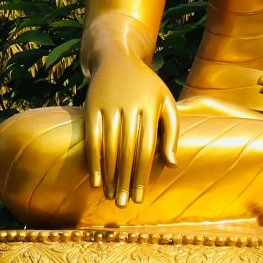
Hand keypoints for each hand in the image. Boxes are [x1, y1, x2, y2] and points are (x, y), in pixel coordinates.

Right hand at [81, 57, 177, 205]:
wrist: (116, 58)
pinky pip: (92, 138)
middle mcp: (129, 105)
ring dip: (110, 175)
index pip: (147, 147)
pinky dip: (94, 160)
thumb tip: (171, 165)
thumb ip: (171, 132)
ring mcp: (108, 105)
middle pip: (127, 150)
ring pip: (109, 147)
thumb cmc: (147, 86)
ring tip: (111, 196)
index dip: (143, 173)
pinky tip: (96, 180)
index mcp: (151, 106)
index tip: (140, 196)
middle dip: (125, 180)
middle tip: (124, 204)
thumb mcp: (166, 102)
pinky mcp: (90, 106)